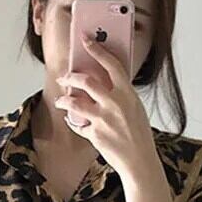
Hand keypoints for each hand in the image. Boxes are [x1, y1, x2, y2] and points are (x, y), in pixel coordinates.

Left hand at [54, 33, 156, 176]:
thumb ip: (120, 95)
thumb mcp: (135, 108)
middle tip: (64, 77)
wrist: (139, 160)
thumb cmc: (139, 134)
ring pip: (74, 103)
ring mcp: (103, 119)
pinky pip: (78, 124)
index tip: (86, 40)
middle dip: (71, 77)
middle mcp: (115, 104)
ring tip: (61, 100)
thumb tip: (103, 83)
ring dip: (64, 100)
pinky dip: (73, 122)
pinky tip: (71, 120)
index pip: (111, 65)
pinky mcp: (94, 134)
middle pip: (86, 81)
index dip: (97, 50)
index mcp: (127, 94)